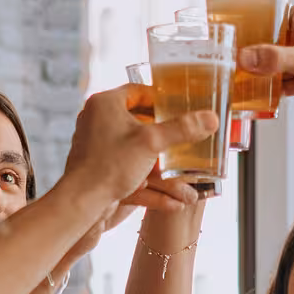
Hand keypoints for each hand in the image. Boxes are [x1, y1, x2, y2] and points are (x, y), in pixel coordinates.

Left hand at [62, 85, 215, 210]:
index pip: (137, 91)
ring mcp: (96, 143)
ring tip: (178, 163)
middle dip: (162, 130)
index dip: (160, 98)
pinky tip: (169, 194)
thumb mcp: (152, 143)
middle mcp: (96, 119)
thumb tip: (211, 118)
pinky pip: (128, 166)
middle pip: (137, 118)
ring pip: (134, 145)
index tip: (179, 107)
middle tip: (182, 133)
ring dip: (157, 157)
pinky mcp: (98, 165)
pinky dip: (147, 177)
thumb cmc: (110, 165)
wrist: (82, 202)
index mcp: (105, 103)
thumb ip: (182, 129)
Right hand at [238, 4, 293, 129]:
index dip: (256, 27)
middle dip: (256, 54)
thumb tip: (247, 57)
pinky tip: (261, 94)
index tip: (237, 37)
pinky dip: (273, 88)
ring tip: (243, 80)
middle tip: (235, 61)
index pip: (275, 17)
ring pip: (278, 64)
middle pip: (273, 43)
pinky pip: (285, 82)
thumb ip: (274, 58)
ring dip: (264, 74)